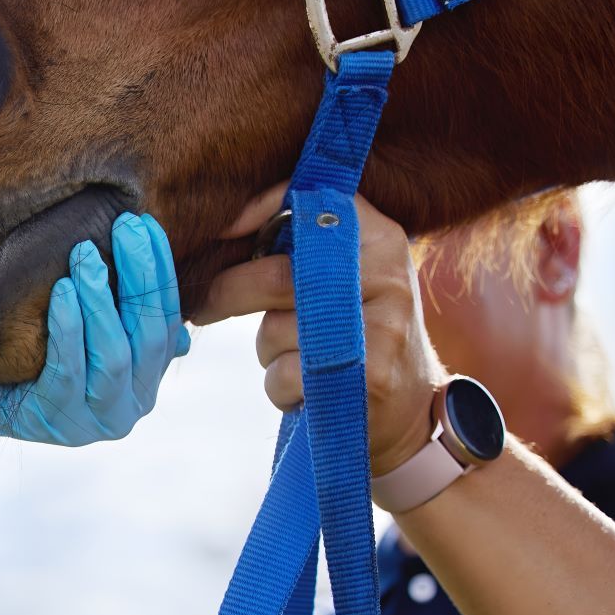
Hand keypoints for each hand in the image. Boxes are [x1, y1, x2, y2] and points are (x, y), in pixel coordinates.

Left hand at [0, 213, 191, 493]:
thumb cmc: (15, 343)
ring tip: (83, 253)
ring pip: (114, 357)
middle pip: (149, 336)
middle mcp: (128, 406)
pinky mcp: (52, 424)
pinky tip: (61, 291)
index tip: (144, 222)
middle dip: (138, 276)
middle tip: (123, 226)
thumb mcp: (70, 315)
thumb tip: (145, 235)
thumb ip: (108, 291)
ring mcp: (93, 423)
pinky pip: (68, 373)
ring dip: (100, 300)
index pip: (165, 319)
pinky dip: (68, 329)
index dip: (159, 270)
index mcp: (143, 377)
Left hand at [194, 184, 444, 476]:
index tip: (222, 229)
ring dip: (267, 352)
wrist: (411, 412)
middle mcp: (386, 273)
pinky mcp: (369, 377)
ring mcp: (382, 326)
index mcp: (379, 237)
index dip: (257, 211)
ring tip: (298, 359)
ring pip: (275, 332)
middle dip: (228, 293)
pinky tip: (309, 391)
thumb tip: (219, 229)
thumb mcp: (347, 277)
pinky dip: (280, 388)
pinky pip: (286, 375)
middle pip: (277, 275)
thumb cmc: (355, 335)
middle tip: (202, 307)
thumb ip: (301, 248)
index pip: (311, 203)